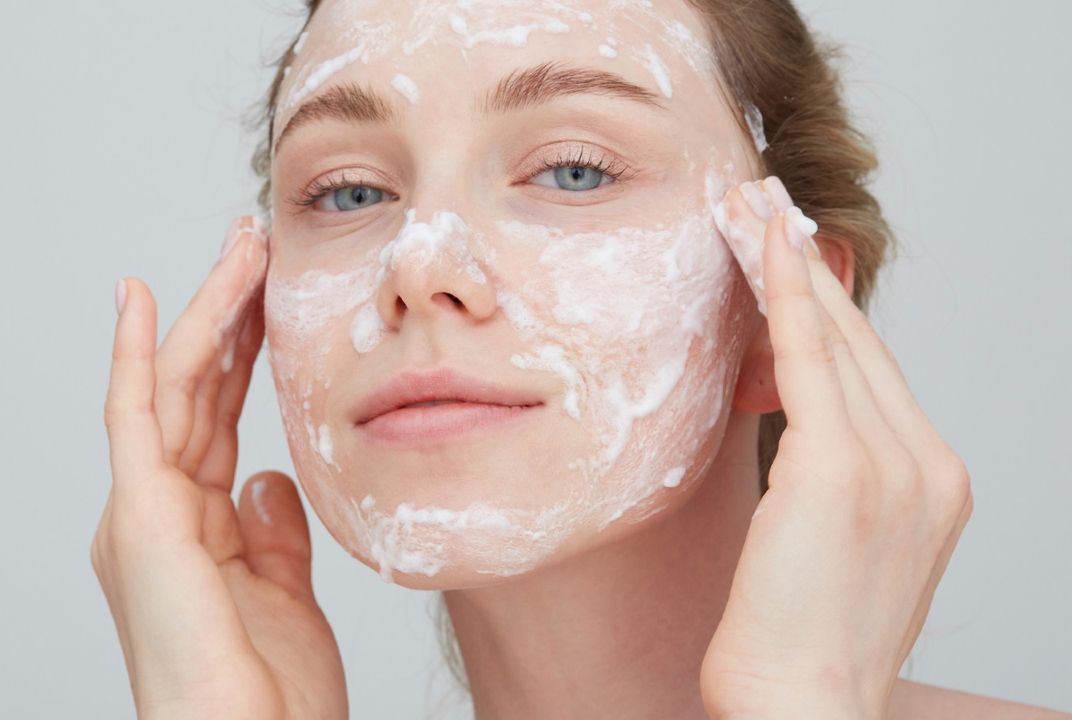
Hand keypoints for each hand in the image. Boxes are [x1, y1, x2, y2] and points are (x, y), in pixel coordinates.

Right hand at [91, 217, 346, 719]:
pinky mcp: (138, 518)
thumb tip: (268, 478)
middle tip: (253, 244)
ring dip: (206, 312)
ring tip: (240, 246)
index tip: (267, 297)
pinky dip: (137, 355)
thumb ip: (271, 534)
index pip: (215, 419)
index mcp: (190, 529)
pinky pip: (136, 418)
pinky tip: (143, 296)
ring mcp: (140, 513)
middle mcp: (155, 512)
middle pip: (193, 390)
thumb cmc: (264, 696)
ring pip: (172, 387)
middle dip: (225, 313)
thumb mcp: (282, 595)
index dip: (240, 355)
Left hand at [699, 179, 973, 719]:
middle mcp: (931, 468)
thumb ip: (828, 484)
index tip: (795, 256)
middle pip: (862, 343)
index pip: (875, 376)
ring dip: (786, 263)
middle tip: (764, 204)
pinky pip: (809, 357)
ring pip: (837, 337)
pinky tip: (759, 241)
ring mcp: (897, 467)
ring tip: (747, 205)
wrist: (804, 712)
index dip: (830, 310)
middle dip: (807, 268)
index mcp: (934, 489)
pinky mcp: (843, 470)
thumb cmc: (797, 647)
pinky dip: (784, 291)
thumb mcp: (828, 553)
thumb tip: (795, 432)